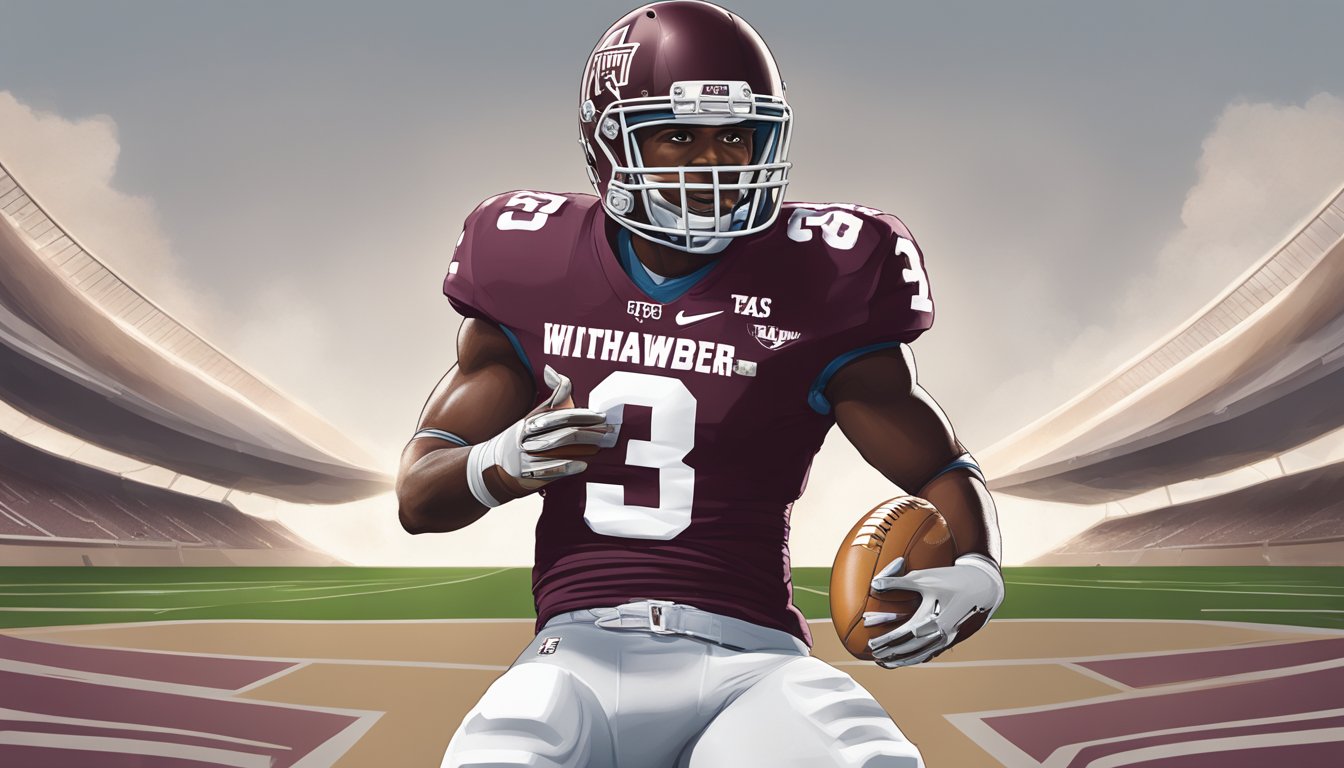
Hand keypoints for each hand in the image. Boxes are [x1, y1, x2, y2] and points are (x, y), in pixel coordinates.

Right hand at [467, 365, 617, 504]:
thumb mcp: (532, 417)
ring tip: (599, 447)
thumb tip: (556, 372)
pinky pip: (549, 470)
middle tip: (607, 432)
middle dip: (588, 431)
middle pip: (562, 431)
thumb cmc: (522, 439)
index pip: (560, 413)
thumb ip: (550, 400)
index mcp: (530, 420)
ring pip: (558, 449)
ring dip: (582, 448)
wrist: (491, 466)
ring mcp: (525, 454)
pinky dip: (567, 467)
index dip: (582, 414)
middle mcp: (527, 435)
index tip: (601, 416)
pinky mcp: (525, 472)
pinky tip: (584, 465)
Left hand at [864, 553, 1003, 667]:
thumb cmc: (951, 579)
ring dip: (902, 660)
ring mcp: (946, 637)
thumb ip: (897, 582)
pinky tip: (907, 659)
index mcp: (932, 619)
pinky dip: (916, 658)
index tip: (872, 644)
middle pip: (910, 648)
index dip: (886, 641)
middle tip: (874, 656)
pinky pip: (930, 652)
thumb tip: (873, 585)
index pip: (903, 635)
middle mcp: (940, 633)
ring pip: (921, 654)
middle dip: (891, 653)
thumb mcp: (923, 578)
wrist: (981, 586)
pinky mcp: (950, 637)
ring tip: (886, 663)